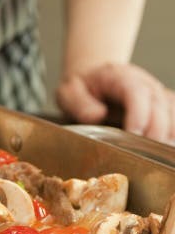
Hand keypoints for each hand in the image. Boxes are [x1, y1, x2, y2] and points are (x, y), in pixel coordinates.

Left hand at [56, 63, 174, 143]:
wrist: (94, 79)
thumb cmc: (82, 88)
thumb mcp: (69, 92)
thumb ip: (78, 103)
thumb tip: (97, 116)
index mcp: (121, 77)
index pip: (138, 92)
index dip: (139, 114)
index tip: (133, 135)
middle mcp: (146, 84)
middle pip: (160, 106)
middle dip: (153, 132)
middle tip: (142, 154)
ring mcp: (158, 95)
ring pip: (173, 115)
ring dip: (166, 136)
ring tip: (151, 156)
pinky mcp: (165, 107)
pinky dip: (171, 137)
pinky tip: (161, 152)